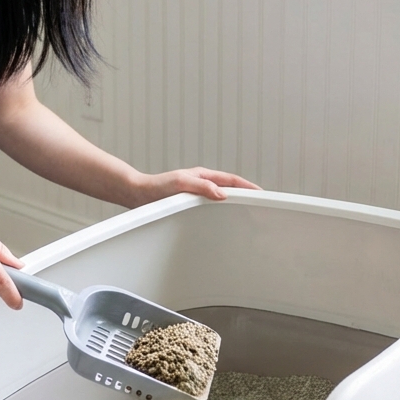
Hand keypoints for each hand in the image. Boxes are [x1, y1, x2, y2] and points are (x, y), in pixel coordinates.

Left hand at [127, 167, 259, 206]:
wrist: (138, 194)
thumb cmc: (156, 187)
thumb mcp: (181, 183)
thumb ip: (201, 186)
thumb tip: (222, 194)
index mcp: (203, 175)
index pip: (232, 181)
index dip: (248, 187)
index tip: (262, 194)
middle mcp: (202, 183)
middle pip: (229, 189)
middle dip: (246, 196)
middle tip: (259, 208)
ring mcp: (196, 194)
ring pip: (221, 200)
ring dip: (234, 206)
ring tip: (246, 216)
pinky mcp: (189, 205)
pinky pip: (210, 209)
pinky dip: (220, 214)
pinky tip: (222, 224)